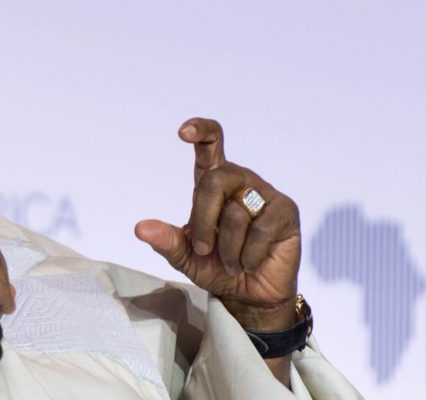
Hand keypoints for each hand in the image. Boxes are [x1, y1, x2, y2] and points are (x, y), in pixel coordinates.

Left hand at [134, 118, 301, 331]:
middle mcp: (240, 181)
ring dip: (227, 248)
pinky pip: (259, 229)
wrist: (248, 295)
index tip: (183, 133)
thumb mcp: (185, 256)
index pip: (211, 145)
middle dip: (203, 219)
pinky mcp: (286, 211)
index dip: (200, 131)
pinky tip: (250, 263)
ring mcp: (265, 194)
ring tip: (233, 262)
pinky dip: (248, 255)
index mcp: (214, 184)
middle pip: (215, 180)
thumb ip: (166, 240)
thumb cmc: (216, 267)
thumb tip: (140, 229)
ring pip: (236, 212)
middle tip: (204, 249)